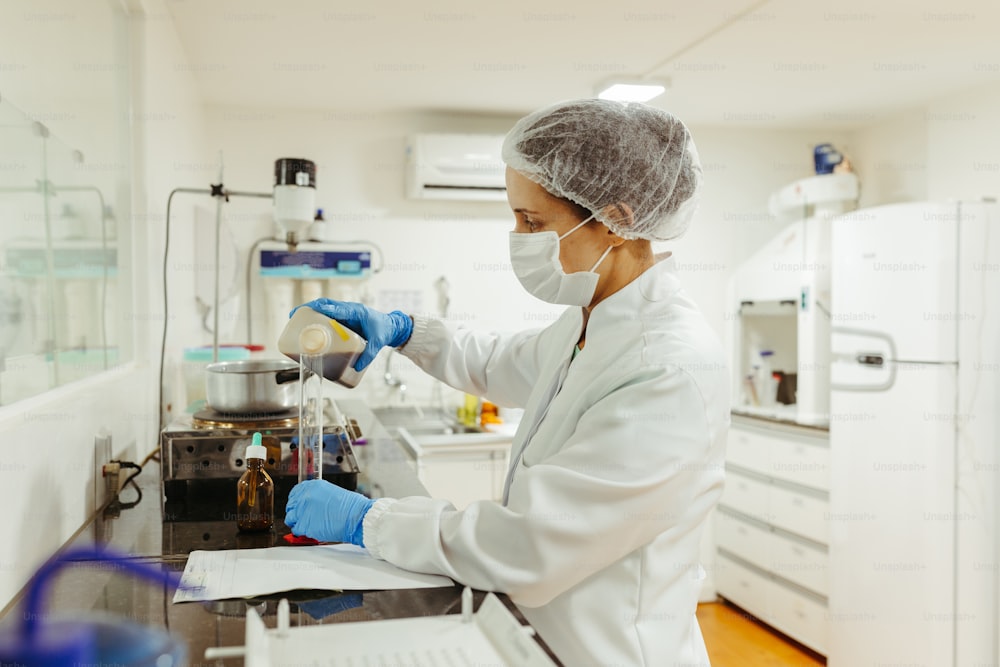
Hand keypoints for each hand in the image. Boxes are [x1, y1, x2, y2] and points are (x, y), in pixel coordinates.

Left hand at [284, 479, 373, 545]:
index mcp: (312, 486)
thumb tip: (311, 504)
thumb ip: (317, 497)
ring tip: (308, 525)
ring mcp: (303, 511)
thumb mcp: (331, 493)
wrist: (356, 517)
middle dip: (296, 512)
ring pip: (290, 518)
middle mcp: (305, 496)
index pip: (295, 493)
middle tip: (304, 517)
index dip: (296, 501)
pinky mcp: (304, 525)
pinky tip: (312, 531)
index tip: (298, 506)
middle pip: (290, 506)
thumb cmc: (350, 507)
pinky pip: (296, 530)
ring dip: (297, 522)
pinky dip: (303, 532)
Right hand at [290, 299, 412, 370]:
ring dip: (310, 310)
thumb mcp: (377, 343)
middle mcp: (349, 309)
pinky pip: (327, 315)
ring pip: (324, 307)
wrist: (389, 326)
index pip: (341, 309)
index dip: (328, 309)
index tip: (316, 310)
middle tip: (296, 314)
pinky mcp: (342, 318)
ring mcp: (344, 313)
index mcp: (357, 312)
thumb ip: (369, 354)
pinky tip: (306, 324)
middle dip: (310, 307)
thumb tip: (357, 367)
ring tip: (295, 317)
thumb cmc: (383, 330)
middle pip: (327, 304)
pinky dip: (315, 316)